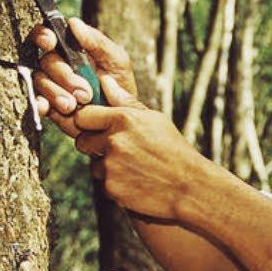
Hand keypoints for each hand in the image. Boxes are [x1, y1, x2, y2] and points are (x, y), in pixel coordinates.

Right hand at [28, 18, 141, 135]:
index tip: (50, 42)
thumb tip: (74, 23)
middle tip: (84, 93)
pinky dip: (39, 104)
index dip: (43, 36)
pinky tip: (47, 108)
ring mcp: (51, 85)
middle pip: (46, 61)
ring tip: (74, 106)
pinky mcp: (49, 105)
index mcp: (70, 49)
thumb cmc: (120, 83)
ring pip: (40, 82)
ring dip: (55, 93)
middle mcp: (57, 65)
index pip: (48, 36)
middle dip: (64, 76)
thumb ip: (97, 41)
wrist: (122, 116)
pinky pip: (36, 102)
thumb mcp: (116, 59)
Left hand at [72, 102, 209, 221]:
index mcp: (124, 119)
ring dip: (107, 166)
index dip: (89, 122)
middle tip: (117, 149)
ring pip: (94, 164)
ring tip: (134, 167)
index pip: (84, 115)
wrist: (189, 186)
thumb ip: (126, 101)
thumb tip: (105, 81)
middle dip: (94, 145)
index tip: (96, 127)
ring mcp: (111, 166)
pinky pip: (104, 183)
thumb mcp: (155, 119)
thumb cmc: (174, 149)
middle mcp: (114, 141)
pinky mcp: (111, 188)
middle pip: (82, 141)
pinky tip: (136, 181)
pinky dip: (116, 184)